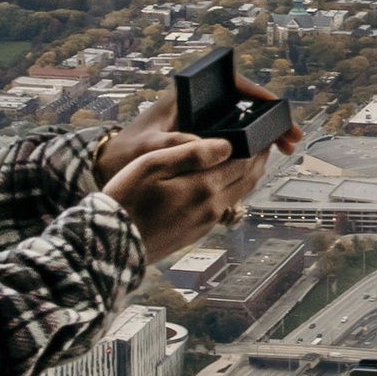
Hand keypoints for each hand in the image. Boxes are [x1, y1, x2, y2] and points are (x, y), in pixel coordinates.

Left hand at [97, 70, 301, 177]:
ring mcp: (202, 121)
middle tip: (292, 137)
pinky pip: (235, 137)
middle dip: (271, 118)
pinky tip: (265, 159)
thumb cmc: (126, 152)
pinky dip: (253, 146)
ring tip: (285, 148)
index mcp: (186, 95)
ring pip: (244, 120)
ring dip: (266, 133)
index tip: (277, 109)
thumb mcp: (150, 148)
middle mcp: (198, 105)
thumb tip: (210, 146)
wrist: (112, 167)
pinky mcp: (202, 138)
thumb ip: (175, 145)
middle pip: (245, 103)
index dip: (258, 96)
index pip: (232, 84)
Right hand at [102, 137, 272, 263]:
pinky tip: (224, 182)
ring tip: (250, 159)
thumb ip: (191, 153)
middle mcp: (211, 207)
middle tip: (264, 143)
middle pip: (247, 179)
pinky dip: (232, 190)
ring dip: (248, 175)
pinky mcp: (196, 232)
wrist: (112, 243)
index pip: (244, 161)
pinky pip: (224, 207)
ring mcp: (205, 222)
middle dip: (258, 160)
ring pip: (238, 194)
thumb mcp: (152, 165)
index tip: (263, 132)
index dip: (256, 145)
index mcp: (204, 187)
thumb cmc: (125, 200)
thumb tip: (226, 145)